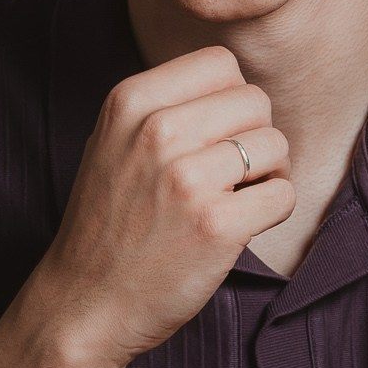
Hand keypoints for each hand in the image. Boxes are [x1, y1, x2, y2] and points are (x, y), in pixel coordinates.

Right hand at [31, 46, 294, 367]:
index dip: (230, 100)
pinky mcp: (216, 226)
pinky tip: (238, 227)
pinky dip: (272, 211)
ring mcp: (187, 179)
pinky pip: (283, 194)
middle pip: (255, 101)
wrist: (83, 303)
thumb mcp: (114, 141)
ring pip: (276, 145)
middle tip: (228, 175)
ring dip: (267, 174)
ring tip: (232, 200)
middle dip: (253, 136)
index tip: (214, 136)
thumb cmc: (108, 223)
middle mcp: (157, 131)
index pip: (220, 63)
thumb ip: (166, 104)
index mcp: (130, 101)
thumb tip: (238, 85)